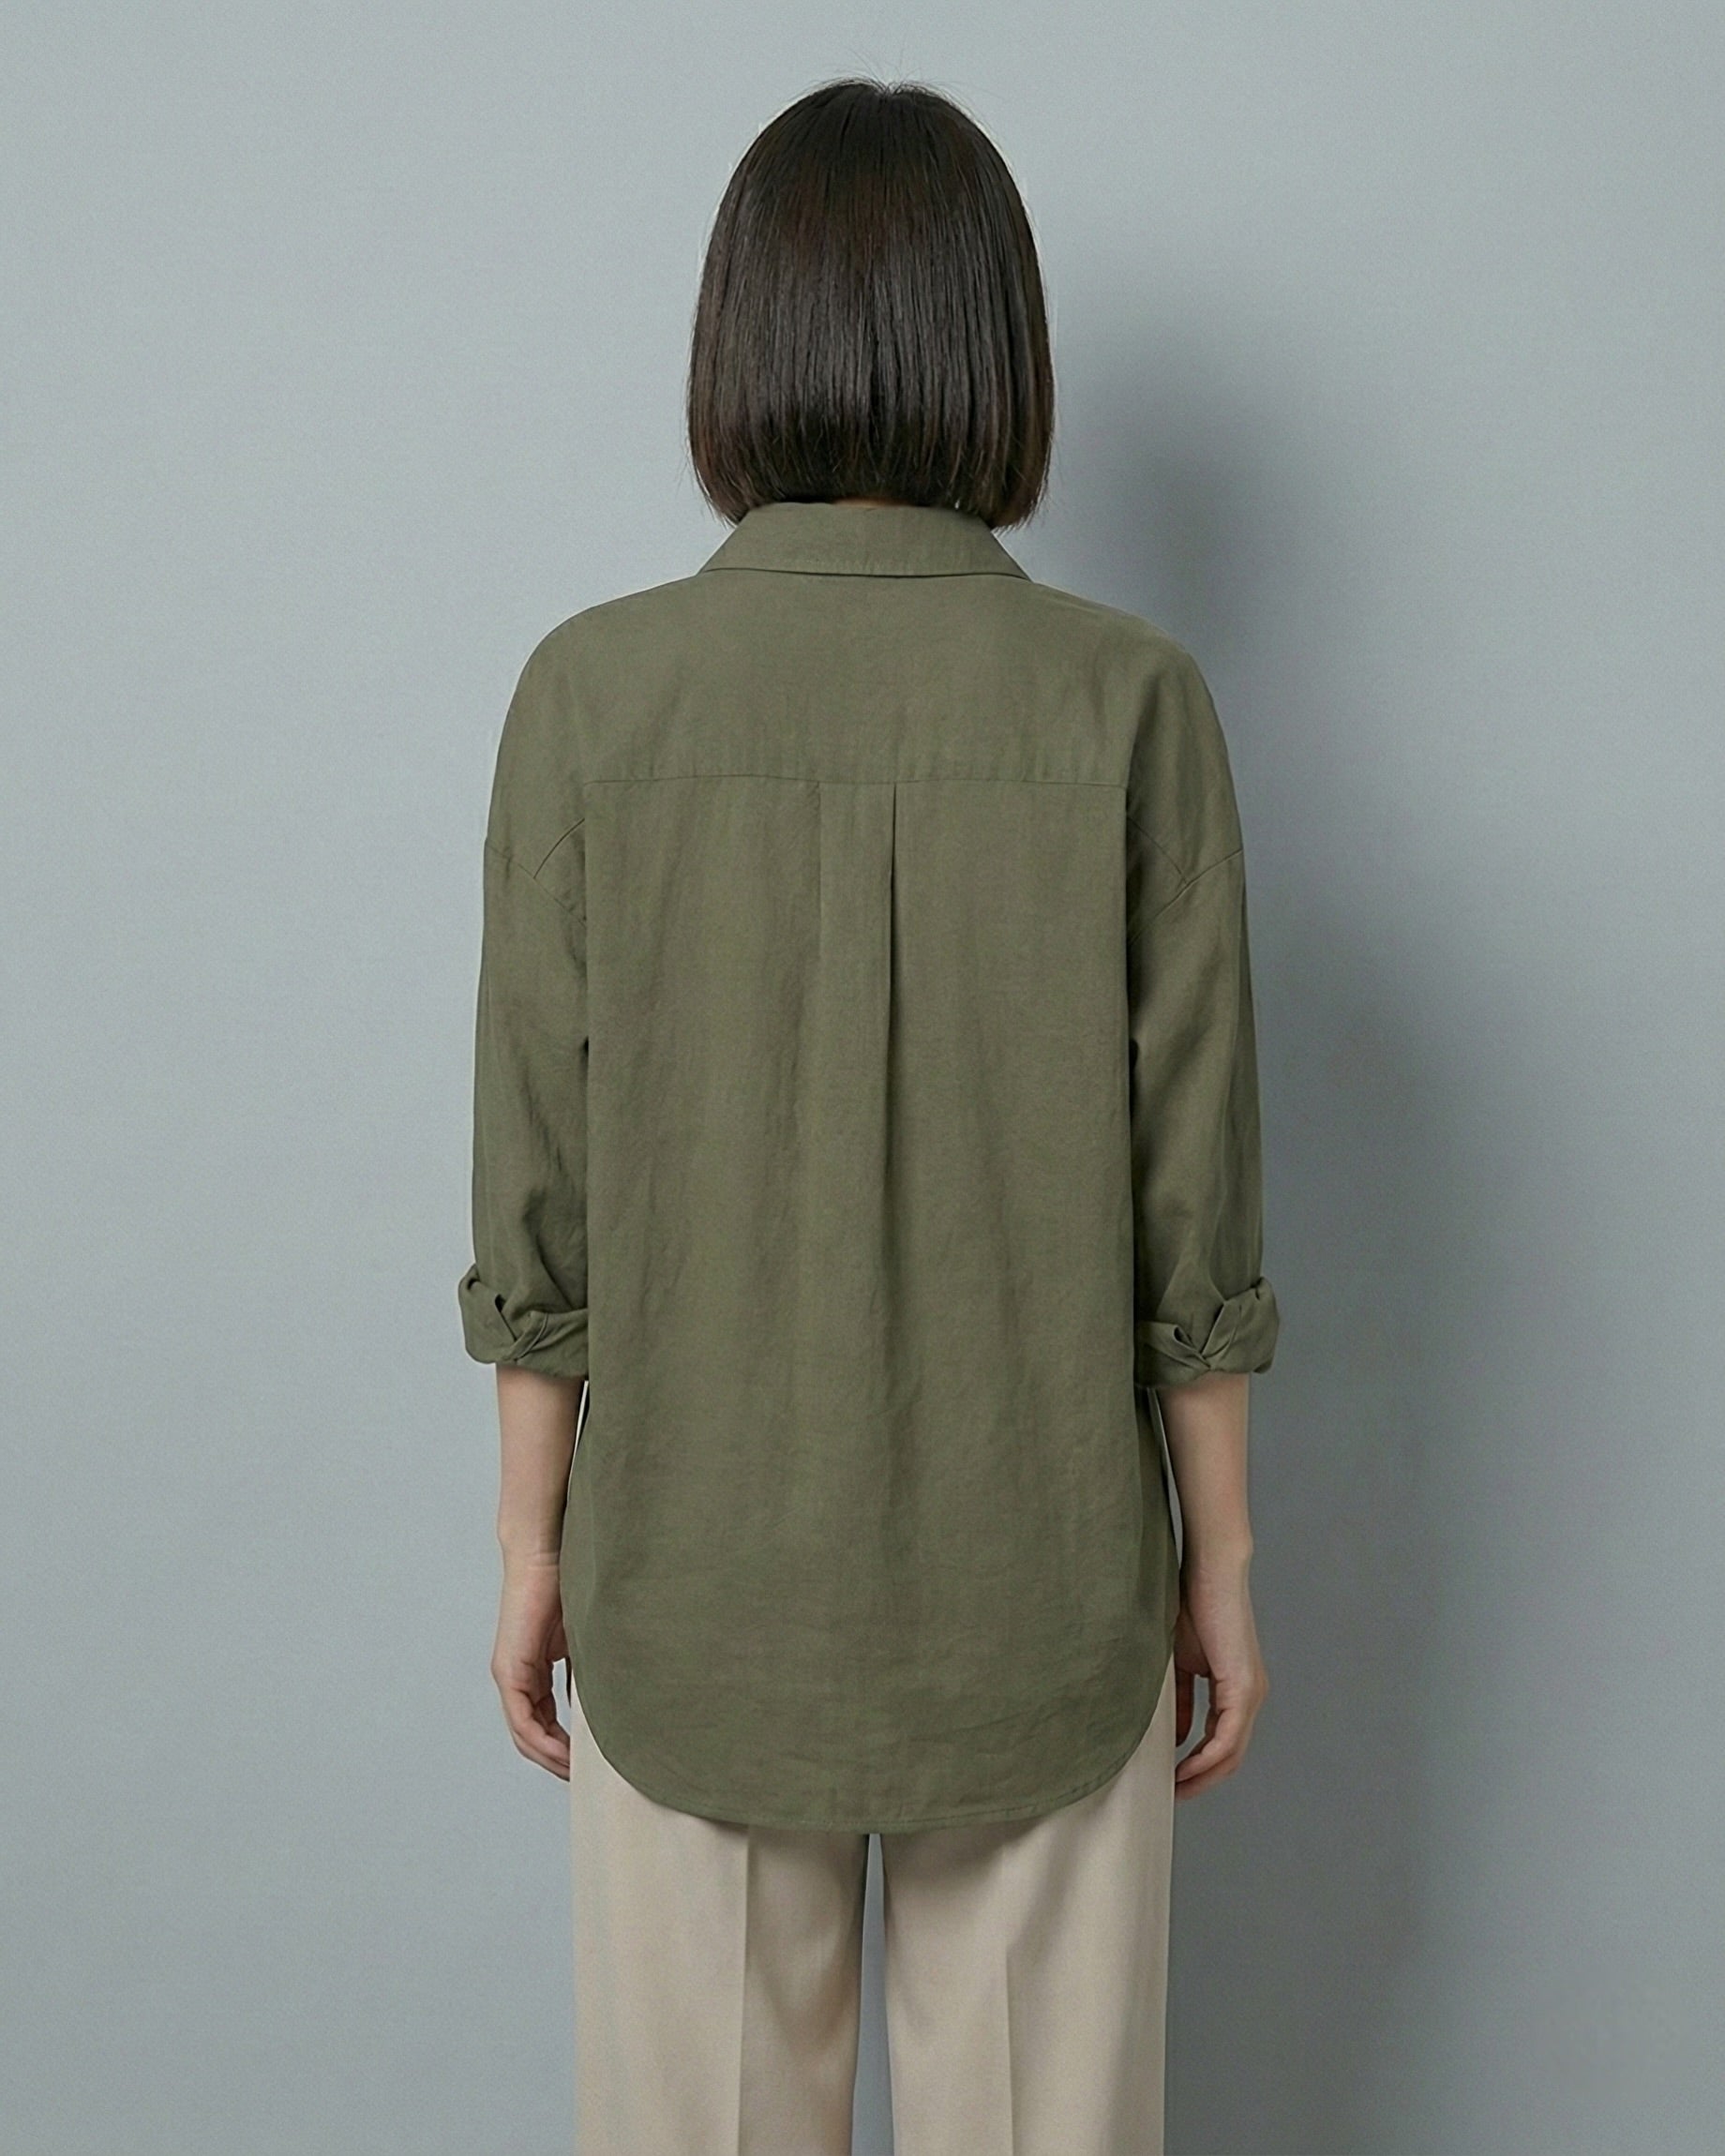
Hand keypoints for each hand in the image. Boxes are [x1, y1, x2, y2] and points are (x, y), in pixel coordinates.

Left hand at [491, 1550, 570, 1778]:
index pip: (546, 1722)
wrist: (546, 1553)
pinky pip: (523, 1720)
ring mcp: (510, 1675)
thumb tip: (615, 1701)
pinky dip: (544, 1741)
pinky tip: (565, 1755)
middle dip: (559, 1761)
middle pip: (534, 1736)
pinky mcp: (509, 1670)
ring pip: (526, 1734)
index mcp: (534, 1670)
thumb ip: (592, 1670)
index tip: (591, 1765)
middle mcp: (517, 1678)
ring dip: (551, 1758)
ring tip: (578, 1775)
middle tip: (586, 1780)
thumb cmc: (569, 1584)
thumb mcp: (588, 1639)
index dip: (566, 1749)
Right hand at [1171, 1549, 1267, 1798]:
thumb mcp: (1180, 1663)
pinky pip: (1225, 1738)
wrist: (1210, 1572)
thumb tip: (1176, 1737)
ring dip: (1202, 1776)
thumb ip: (1181, 1700)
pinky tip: (1183, 1768)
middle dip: (1200, 1780)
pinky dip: (1204, 1758)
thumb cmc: (1192, 1605)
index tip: (1170, 1779)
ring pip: (1231, 1753)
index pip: (1221, 1741)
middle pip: (1230, 1757)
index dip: (1197, 1765)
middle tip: (1171, 1795)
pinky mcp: (1244, 1689)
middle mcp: (1251, 1696)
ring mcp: (1251, 1694)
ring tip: (1174, 1789)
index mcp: (1237, 1689)